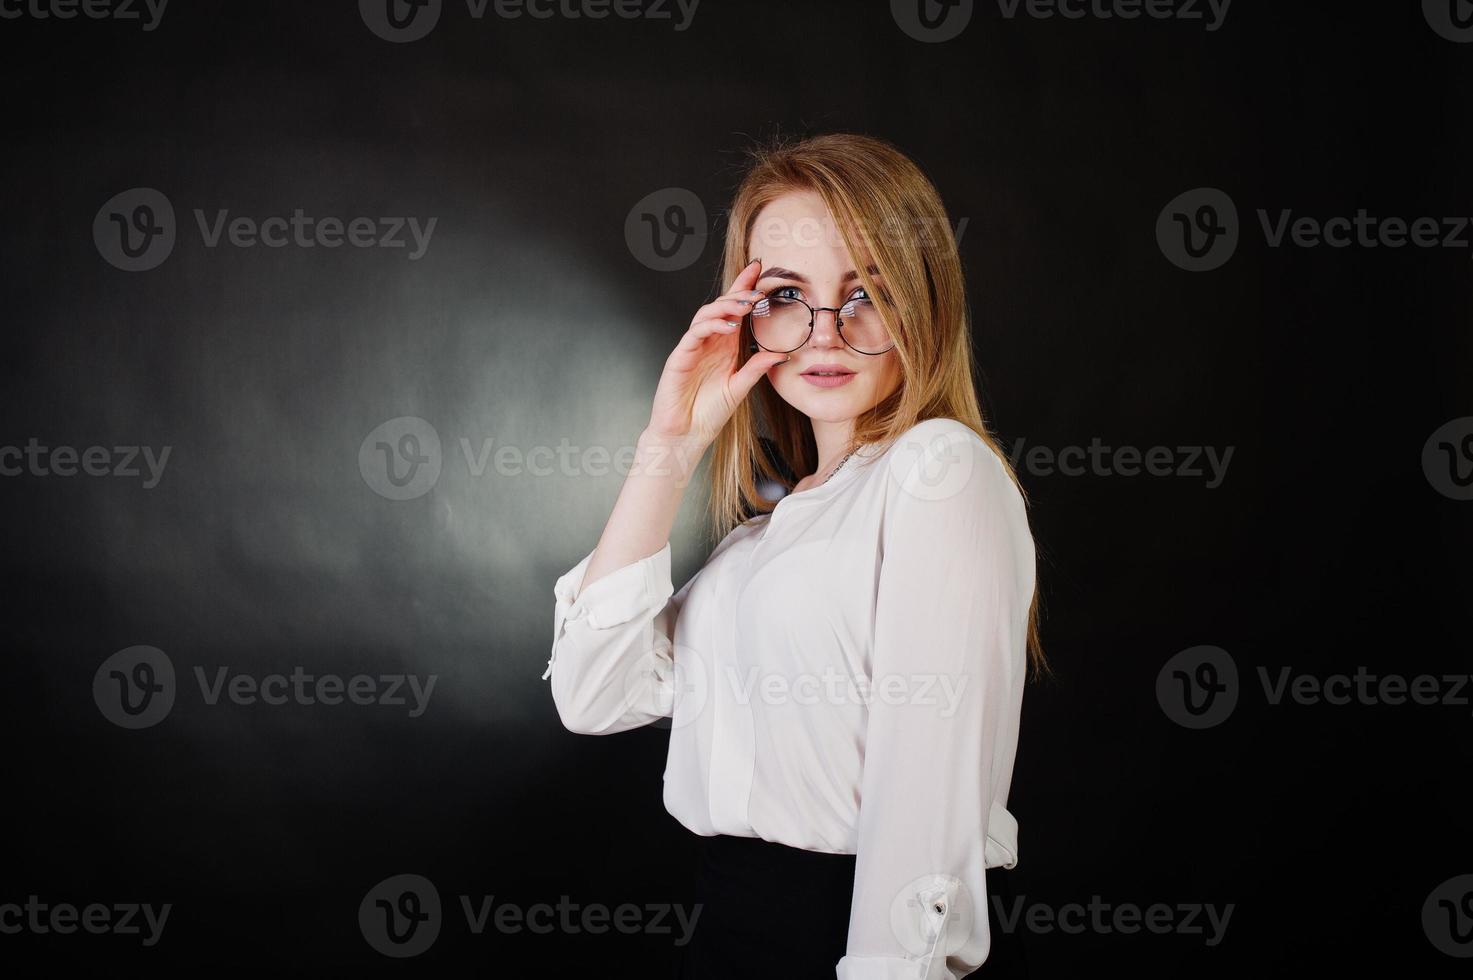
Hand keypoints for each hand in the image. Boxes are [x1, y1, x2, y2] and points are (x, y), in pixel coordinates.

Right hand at [645, 258, 788, 449]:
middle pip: (721, 307)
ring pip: (706, 315)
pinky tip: (728, 326)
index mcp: (723, 347)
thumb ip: (756, 369)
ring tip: (746, 304)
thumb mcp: (739, 389)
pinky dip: (711, 326)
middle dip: (739, 293)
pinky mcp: (679, 357)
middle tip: (758, 286)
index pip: (734, 311)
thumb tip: (781, 354)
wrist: (686, 436)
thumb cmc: (707, 414)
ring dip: (726, 306)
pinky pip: (694, 334)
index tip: (760, 270)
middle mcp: (708, 344)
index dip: (744, 288)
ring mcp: (692, 348)